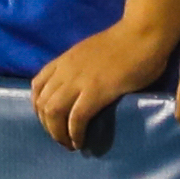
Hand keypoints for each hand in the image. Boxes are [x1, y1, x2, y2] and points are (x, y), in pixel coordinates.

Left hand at [29, 19, 179, 151]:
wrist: (142, 34)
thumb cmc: (125, 42)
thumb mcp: (91, 52)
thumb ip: (81, 68)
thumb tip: (79, 88)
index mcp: (65, 60)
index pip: (37, 86)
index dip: (39, 108)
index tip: (49, 121)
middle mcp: (66, 70)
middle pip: (42, 103)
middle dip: (47, 126)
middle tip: (61, 138)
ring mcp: (79, 80)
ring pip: (53, 112)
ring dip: (58, 133)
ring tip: (69, 144)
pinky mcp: (96, 91)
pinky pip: (76, 118)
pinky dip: (75, 133)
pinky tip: (80, 141)